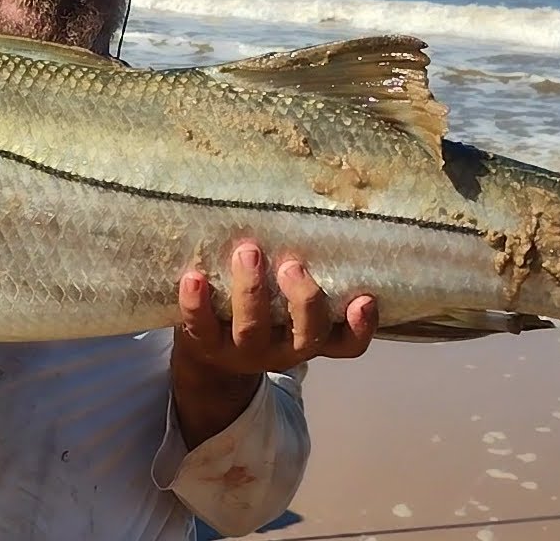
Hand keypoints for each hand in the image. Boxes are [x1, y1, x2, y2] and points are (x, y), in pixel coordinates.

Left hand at [175, 240, 377, 374]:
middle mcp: (283, 350)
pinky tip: (194, 277)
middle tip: (292, 264)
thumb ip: (303, 270)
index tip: (365, 298)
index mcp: (309, 337)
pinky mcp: (205, 344)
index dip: (360, 327)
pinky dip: (196, 303)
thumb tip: (312, 208)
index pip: (347, 344)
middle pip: (305, 336)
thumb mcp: (286, 299)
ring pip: (252, 329)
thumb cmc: (260, 309)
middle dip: (302, 300)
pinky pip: (200, 327)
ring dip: (251, 290)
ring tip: (247, 252)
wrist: (208, 351)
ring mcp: (243, 350)